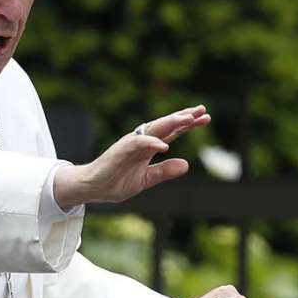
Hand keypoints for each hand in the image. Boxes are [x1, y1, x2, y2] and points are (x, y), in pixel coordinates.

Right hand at [55, 105, 210, 207]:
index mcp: (149, 146)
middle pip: (166, 125)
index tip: (205, 117)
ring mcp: (131, 144)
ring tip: (188, 119)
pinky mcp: (120, 151)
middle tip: (202, 110)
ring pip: (154, 129)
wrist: (92, 188)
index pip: (172, 132)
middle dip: (184, 117)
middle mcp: (141, 140)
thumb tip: (187, 165)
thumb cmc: (116, 181)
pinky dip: (151, 143)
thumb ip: (165, 171)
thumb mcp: (147, 179)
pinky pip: (137, 144)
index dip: (188, 124)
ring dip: (171, 123)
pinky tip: (164, 145)